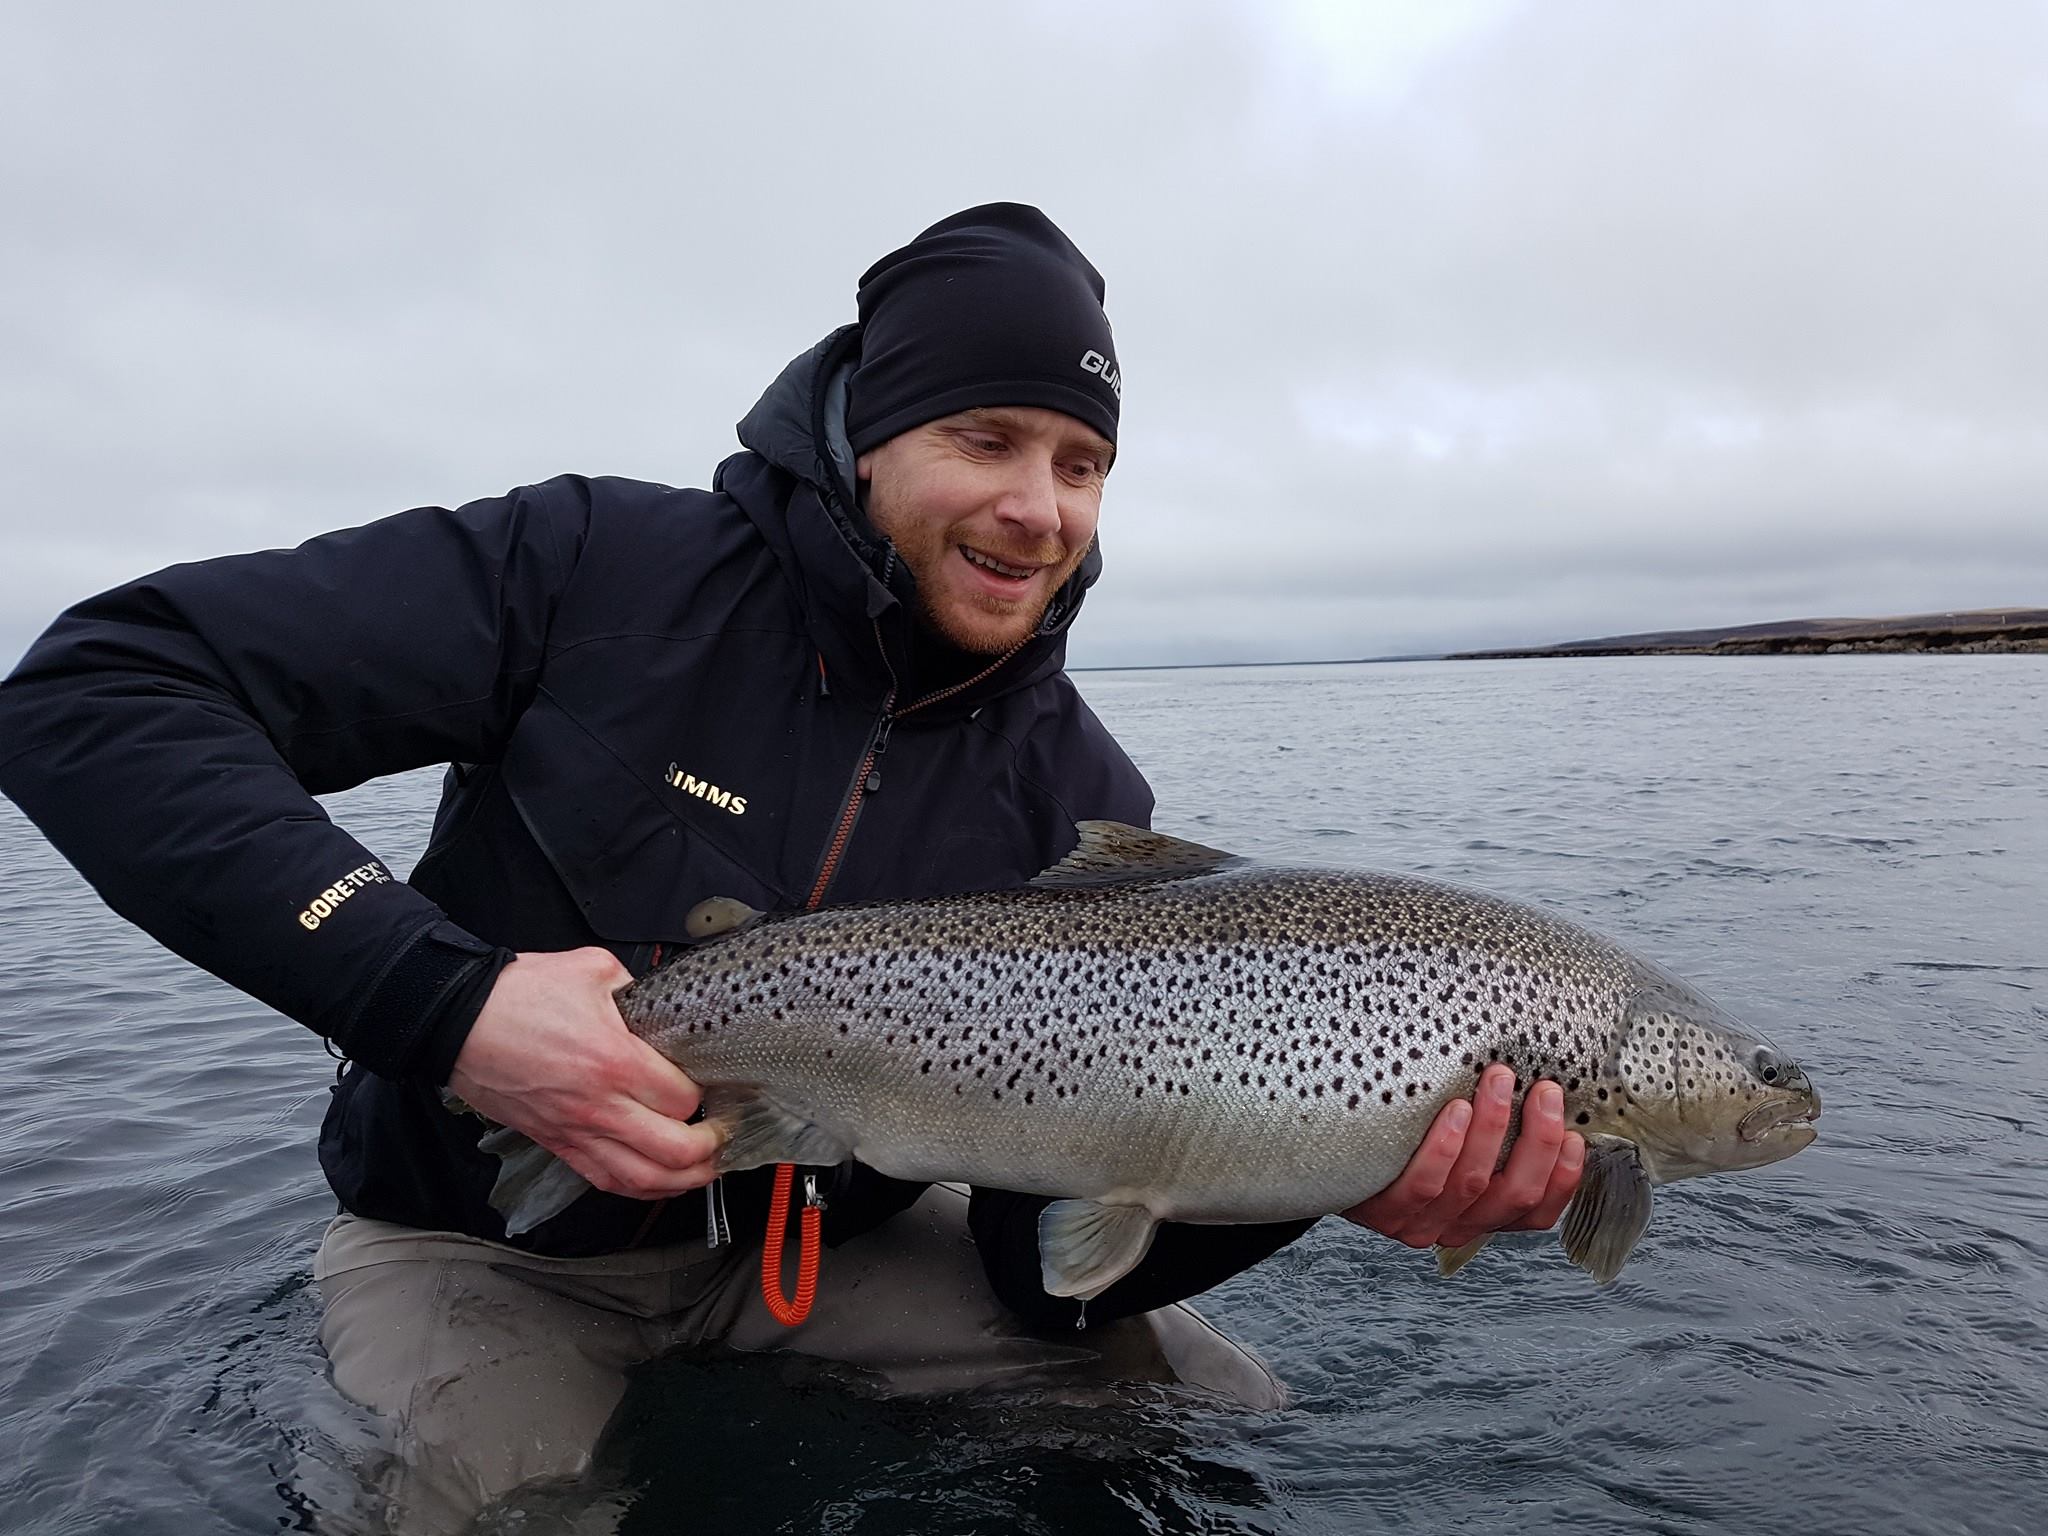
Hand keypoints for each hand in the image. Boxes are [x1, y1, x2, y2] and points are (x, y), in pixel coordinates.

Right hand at [449, 947, 720, 1200]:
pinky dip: (637, 1187)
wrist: (458, 1020)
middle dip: (708, 1149)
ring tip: (703, 1169)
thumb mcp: (592, 969)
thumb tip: (657, 1003)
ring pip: (641, 1179)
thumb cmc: (518, 994)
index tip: (712, 1087)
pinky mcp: (555, 1142)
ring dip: (681, 1181)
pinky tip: (655, 1180)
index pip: (682, 1099)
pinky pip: (604, 1179)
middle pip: (673, 1152)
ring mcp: (575, 1131)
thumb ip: (636, 989)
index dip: (705, 1097)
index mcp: (614, 1061)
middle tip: (723, 1136)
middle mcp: (598, 1106)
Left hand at [1342, 1064, 1583, 1248]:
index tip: (1576, 1135)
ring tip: (1498, 1080)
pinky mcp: (1383, 1212)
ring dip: (1494, 1128)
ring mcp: (1418, 1223)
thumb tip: (1536, 1077)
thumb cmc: (1404, 1140)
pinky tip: (1455, 1111)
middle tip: (1545, 1091)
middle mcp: (1456, 1226)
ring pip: (1472, 1183)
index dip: (1563, 1178)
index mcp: (1482, 1216)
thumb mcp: (1455, 1142)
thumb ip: (1492, 1127)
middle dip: (1538, 1140)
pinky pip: (1423, 1184)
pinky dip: (1445, 1147)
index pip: (1536, 1213)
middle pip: (1514, 1194)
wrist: (1328, 1158)